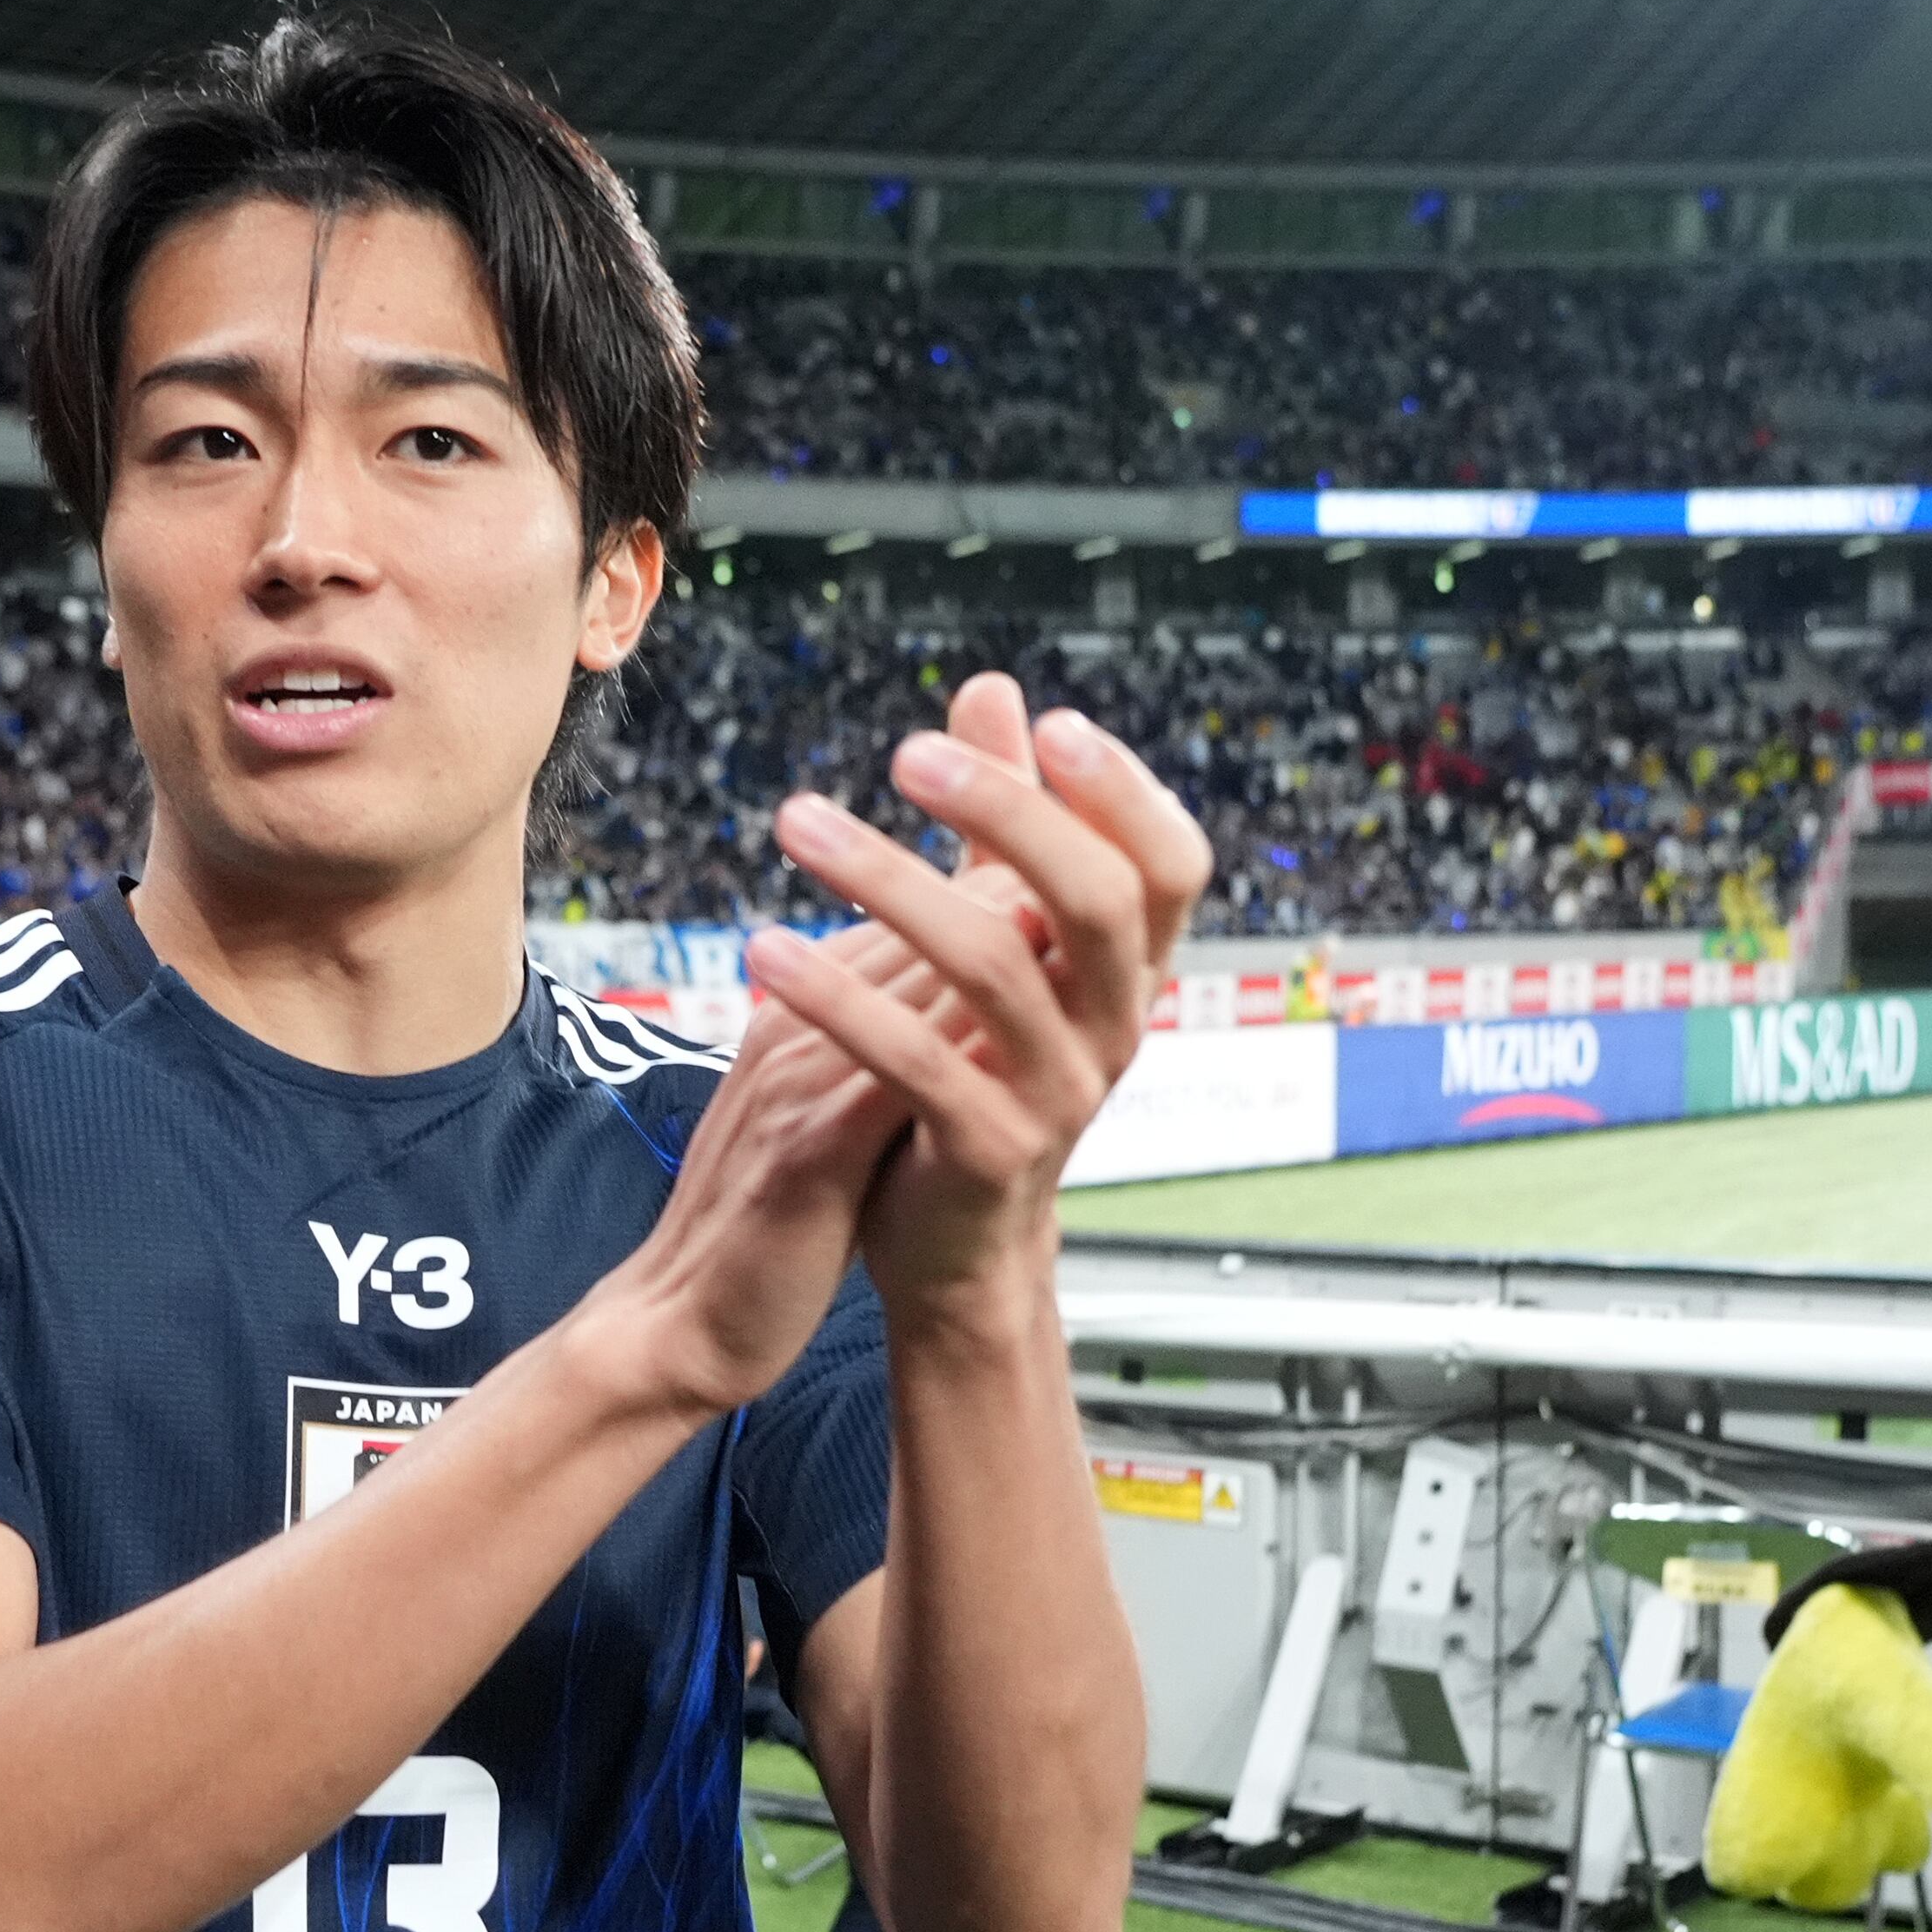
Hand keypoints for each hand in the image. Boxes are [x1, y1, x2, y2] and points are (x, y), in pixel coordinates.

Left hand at [760, 686, 1210, 1315]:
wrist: (951, 1241)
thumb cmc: (975, 1069)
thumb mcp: (999, 940)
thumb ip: (1003, 820)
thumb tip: (996, 690)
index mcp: (1124, 970)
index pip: (1169, 864)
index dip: (1125, 793)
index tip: (1052, 727)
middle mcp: (1114, 1027)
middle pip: (1095, 899)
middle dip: (1009, 815)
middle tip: (904, 755)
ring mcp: (1061, 1094)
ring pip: (994, 969)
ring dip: (888, 883)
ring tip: (793, 821)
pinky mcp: (991, 1151)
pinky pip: (917, 1064)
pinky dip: (836, 1000)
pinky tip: (762, 949)